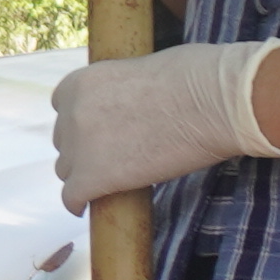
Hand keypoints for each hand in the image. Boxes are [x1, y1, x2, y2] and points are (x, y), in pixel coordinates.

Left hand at [48, 39, 279, 206]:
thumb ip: (120, 89)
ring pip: (67, 171)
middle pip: (66, 141)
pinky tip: (85, 209)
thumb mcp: (142, 70)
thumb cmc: (195, 77)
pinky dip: (78, 203)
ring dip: (85, 175)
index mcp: (82, 81)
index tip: (98, 132)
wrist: (215, 102)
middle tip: (111, 157)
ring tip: (109, 182)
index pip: (63, 106)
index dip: (81, 121)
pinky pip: (72, 197)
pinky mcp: (94, 178)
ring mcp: (81, 146)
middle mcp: (72, 112)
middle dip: (85, 149)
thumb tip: (127, 104)